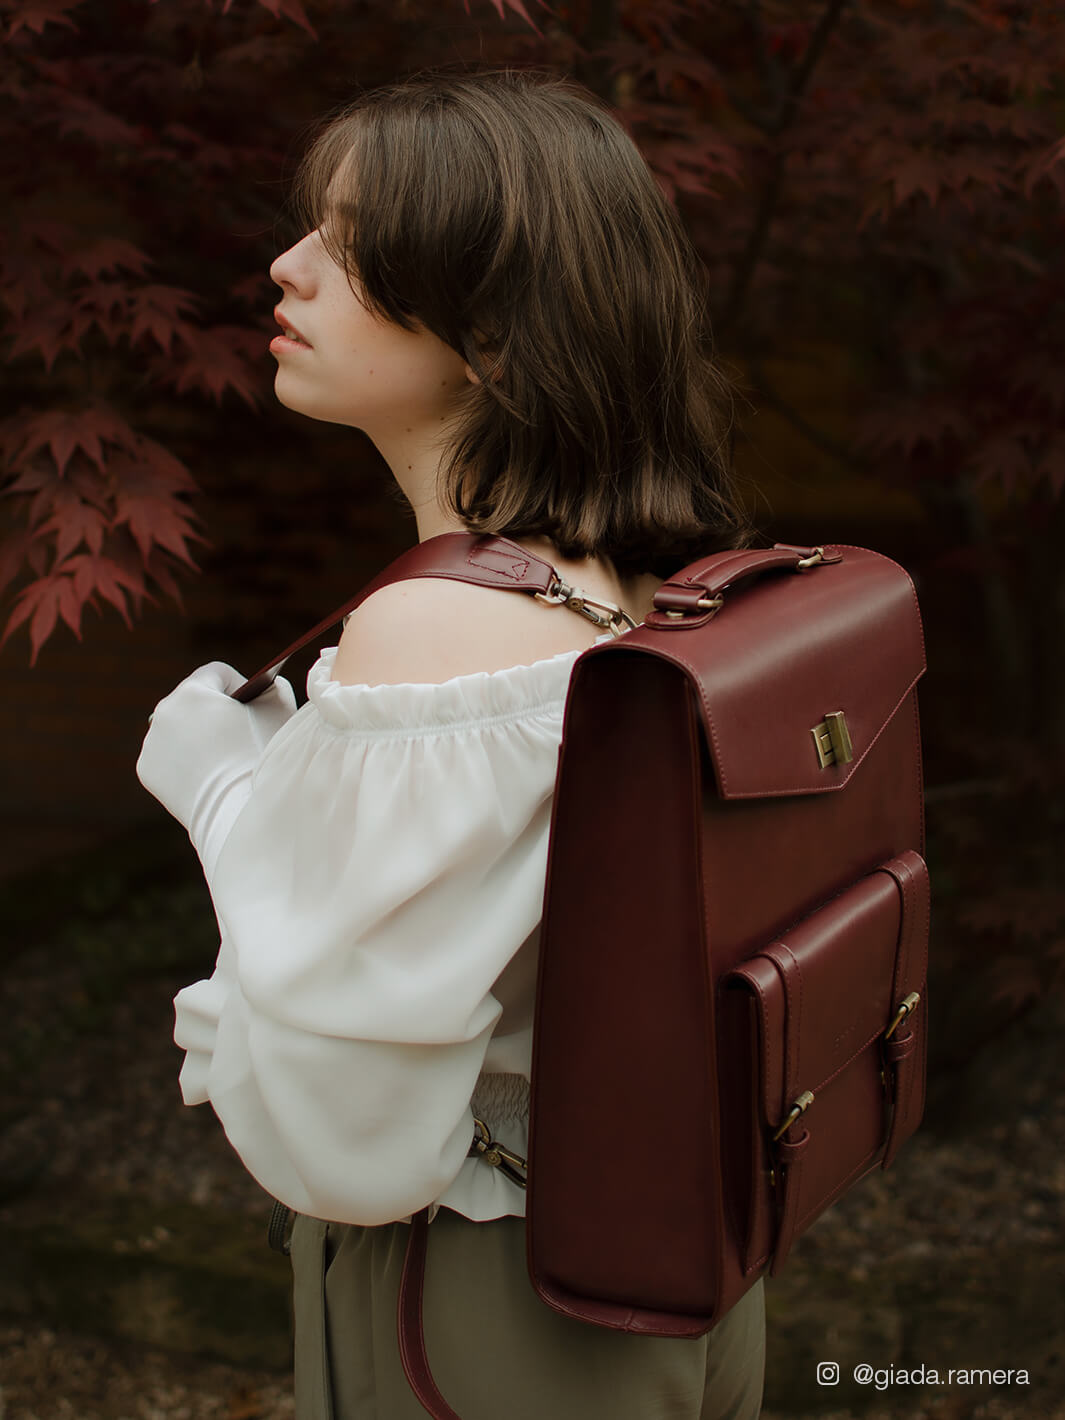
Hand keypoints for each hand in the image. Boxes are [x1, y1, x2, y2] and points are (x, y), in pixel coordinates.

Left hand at [137, 662, 296, 874]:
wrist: (238, 811)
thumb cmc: (263, 758)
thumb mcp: (279, 710)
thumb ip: (271, 687)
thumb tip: (262, 687)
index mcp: (193, 691)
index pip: (217, 673)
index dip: (241, 686)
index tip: (253, 706)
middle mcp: (163, 711)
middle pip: (194, 700)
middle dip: (215, 711)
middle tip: (238, 732)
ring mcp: (151, 742)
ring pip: (179, 727)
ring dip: (196, 734)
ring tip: (220, 752)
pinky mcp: (147, 769)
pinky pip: (168, 755)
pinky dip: (183, 760)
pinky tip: (204, 771)